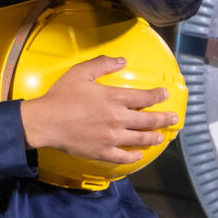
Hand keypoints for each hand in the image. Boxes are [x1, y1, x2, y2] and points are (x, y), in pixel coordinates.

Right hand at [21, 55, 177, 163]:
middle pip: (148, 120)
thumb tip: (121, 61)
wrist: (45, 122)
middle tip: (173, 118)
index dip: (158, 96)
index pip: (145, 97)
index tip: (165, 95)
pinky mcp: (102, 152)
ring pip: (140, 139)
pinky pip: (124, 156)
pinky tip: (139, 154)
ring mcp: (111, 138)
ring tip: (161, 136)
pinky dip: (135, 155)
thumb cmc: (61, 96)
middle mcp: (117, 118)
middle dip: (164, 119)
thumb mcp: (81, 72)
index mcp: (114, 98)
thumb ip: (103, 64)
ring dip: (154, 137)